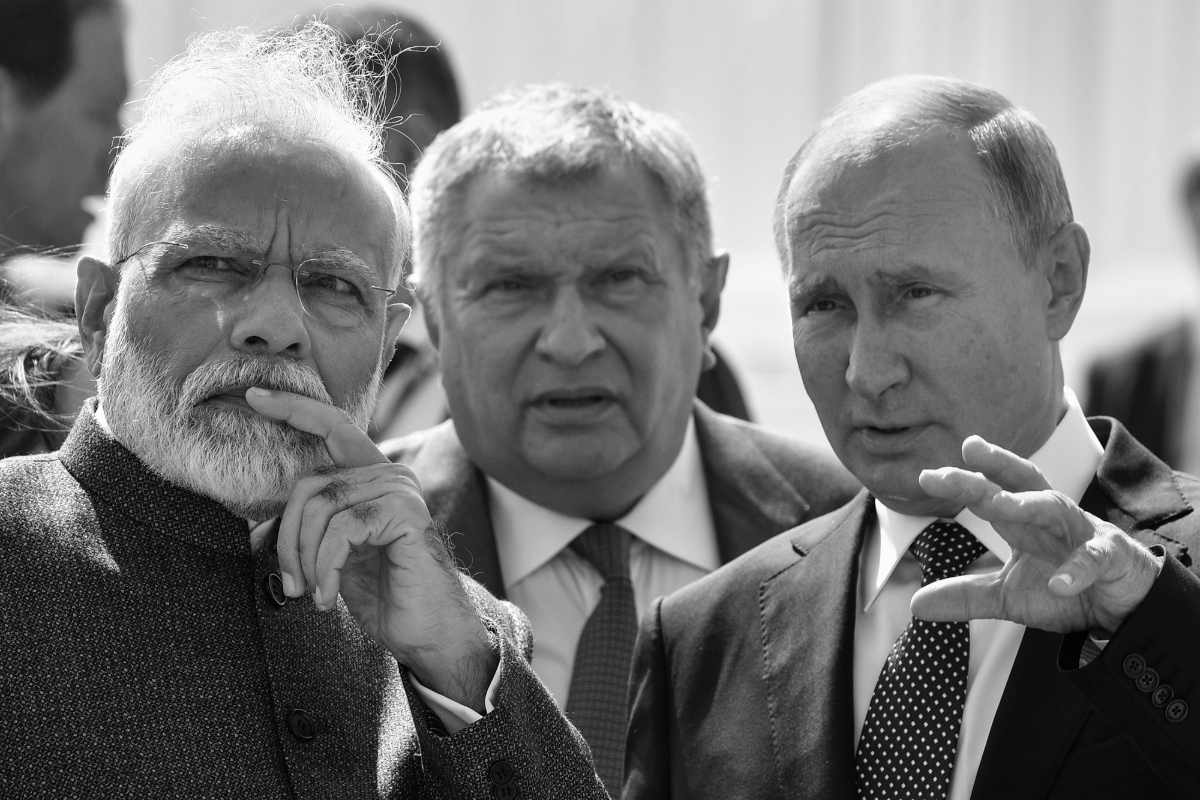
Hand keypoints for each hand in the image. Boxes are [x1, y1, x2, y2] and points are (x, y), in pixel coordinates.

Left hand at [245, 387, 497, 711]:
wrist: (429, 633)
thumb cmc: (384, 594)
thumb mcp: (339, 552)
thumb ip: (318, 522)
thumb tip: (262, 520)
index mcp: (373, 476)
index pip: (333, 427)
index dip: (293, 409)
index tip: (254, 395)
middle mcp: (390, 475)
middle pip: (310, 485)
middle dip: (288, 538)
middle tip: (291, 583)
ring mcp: (400, 491)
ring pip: (322, 509)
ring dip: (306, 561)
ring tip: (314, 593)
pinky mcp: (405, 514)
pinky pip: (342, 531)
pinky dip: (326, 569)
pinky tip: (330, 596)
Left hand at [911, 435, 1162, 633]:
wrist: (1123, 607)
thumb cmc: (1064, 589)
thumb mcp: (1007, 596)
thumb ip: (966, 595)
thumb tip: (915, 604)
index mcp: (1025, 522)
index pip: (993, 491)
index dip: (963, 482)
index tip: (926, 476)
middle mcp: (1052, 518)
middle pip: (1020, 484)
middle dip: (991, 469)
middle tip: (960, 460)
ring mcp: (1082, 533)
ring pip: (1055, 508)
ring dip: (1027, 505)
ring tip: (997, 506)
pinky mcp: (1112, 558)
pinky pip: (1094, 557)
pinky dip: (1077, 569)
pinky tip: (1058, 584)